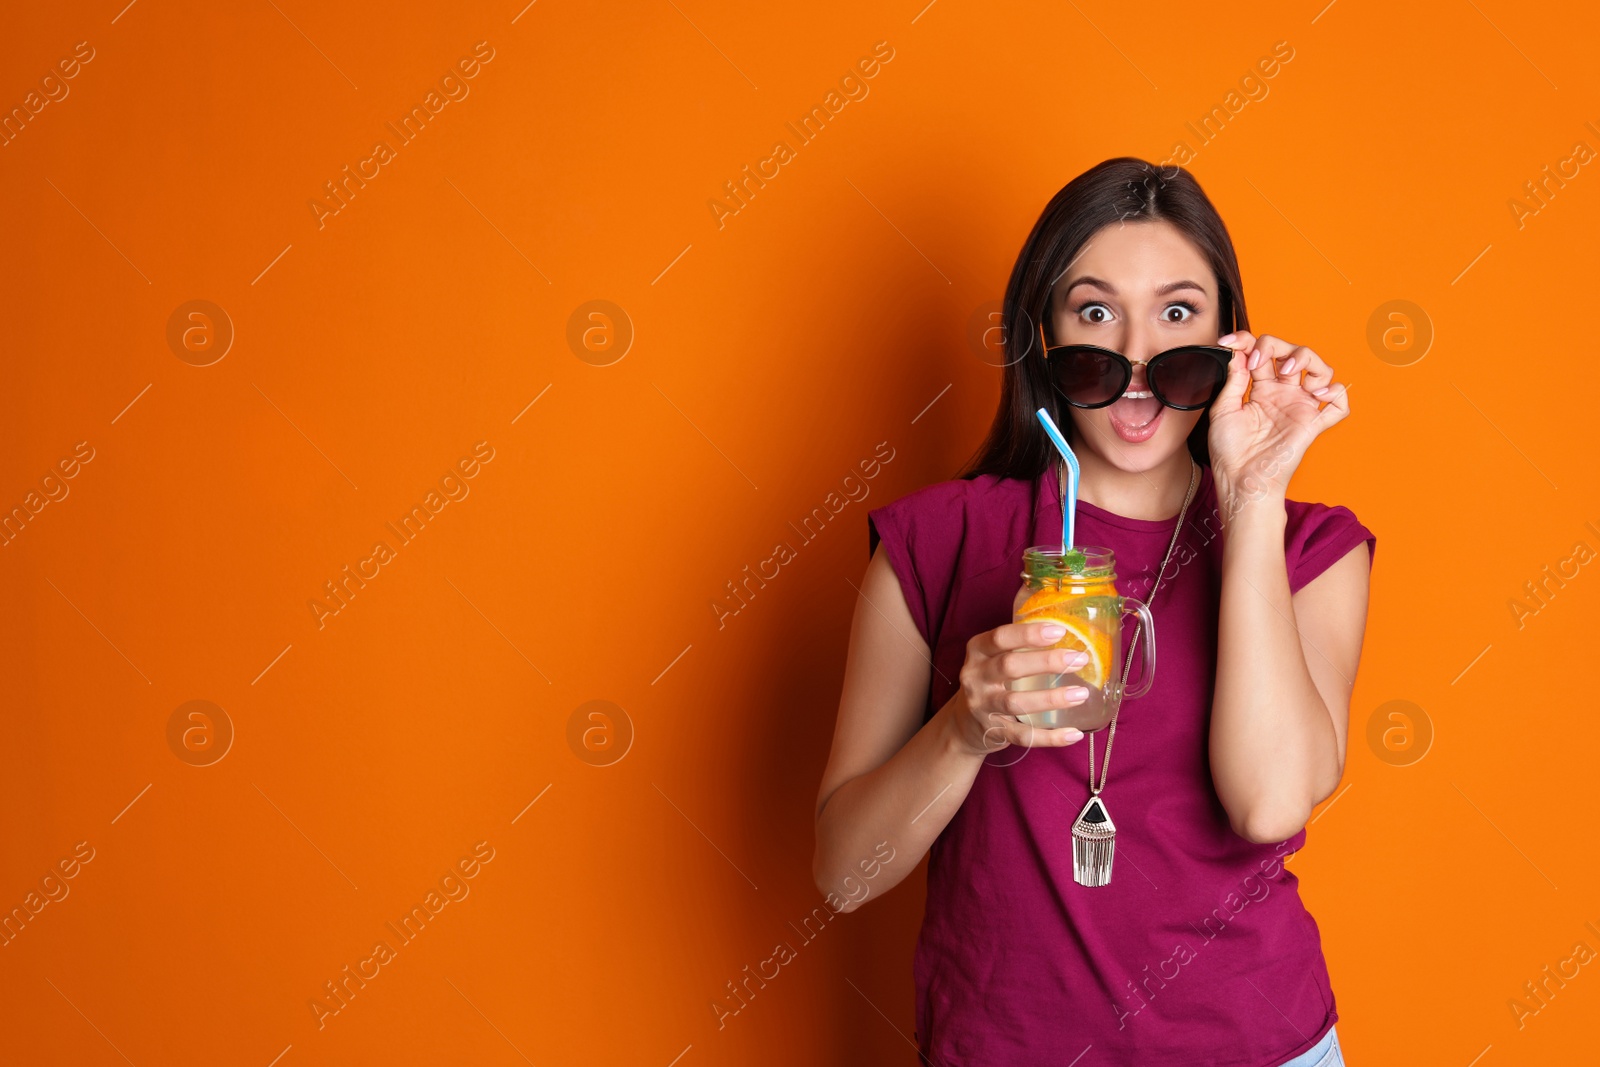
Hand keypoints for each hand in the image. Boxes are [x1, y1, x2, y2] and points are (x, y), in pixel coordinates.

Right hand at [946, 619, 1091, 756]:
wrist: (963, 723)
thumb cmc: (991, 681)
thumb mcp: (995, 658)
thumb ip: (1020, 647)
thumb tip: (1071, 634)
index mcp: (978, 651)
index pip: (1000, 637)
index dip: (1029, 634)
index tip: (1059, 632)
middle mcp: (975, 677)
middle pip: (1009, 666)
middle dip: (1047, 662)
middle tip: (1080, 659)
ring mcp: (982, 706)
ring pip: (1016, 702)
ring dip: (1051, 698)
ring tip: (1081, 694)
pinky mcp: (992, 731)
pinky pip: (1022, 735)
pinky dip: (1049, 737)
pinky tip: (1073, 734)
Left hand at [1208, 331, 1350, 514]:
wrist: (1241, 481)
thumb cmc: (1230, 452)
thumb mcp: (1223, 410)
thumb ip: (1233, 380)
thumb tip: (1239, 353)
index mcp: (1259, 389)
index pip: (1261, 353)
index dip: (1247, 341)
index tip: (1229, 342)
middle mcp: (1282, 394)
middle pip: (1292, 351)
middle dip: (1275, 346)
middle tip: (1258, 362)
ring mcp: (1299, 407)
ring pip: (1321, 369)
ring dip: (1306, 359)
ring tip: (1287, 373)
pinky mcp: (1313, 424)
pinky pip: (1339, 405)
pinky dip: (1336, 393)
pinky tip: (1317, 393)